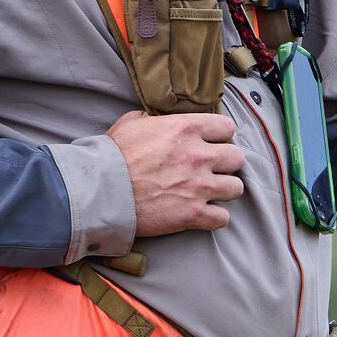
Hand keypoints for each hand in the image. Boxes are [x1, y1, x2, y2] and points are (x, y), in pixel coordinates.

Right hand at [109, 110, 244, 236]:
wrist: (100, 191)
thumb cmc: (112, 157)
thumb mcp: (131, 124)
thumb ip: (152, 119)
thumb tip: (156, 118)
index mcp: (185, 129)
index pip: (226, 128)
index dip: (219, 137)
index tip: (210, 144)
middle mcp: (198, 156)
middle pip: (237, 158)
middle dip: (226, 164)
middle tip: (211, 170)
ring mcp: (198, 186)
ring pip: (236, 188)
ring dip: (224, 190)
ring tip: (210, 193)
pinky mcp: (193, 214)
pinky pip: (223, 218)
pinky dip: (214, 217)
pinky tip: (203, 214)